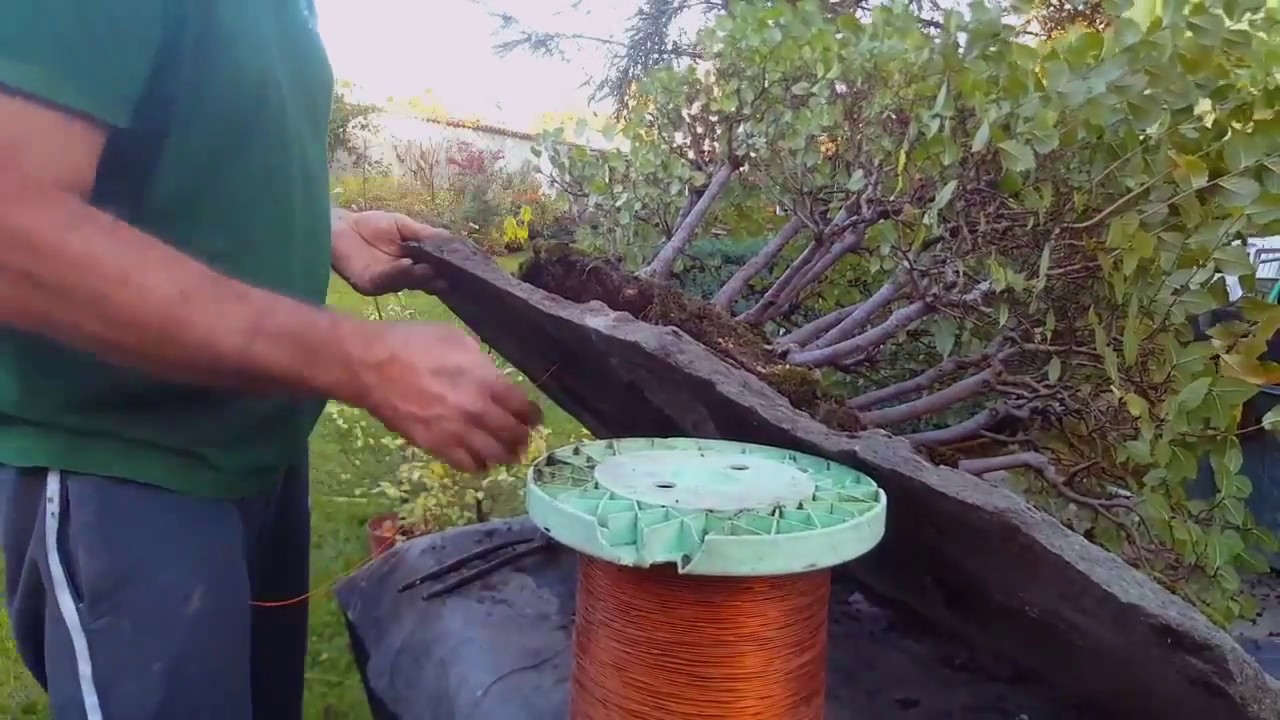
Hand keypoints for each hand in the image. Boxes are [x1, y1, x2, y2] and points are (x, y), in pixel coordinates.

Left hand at [331, 209, 448, 295]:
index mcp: (414, 266)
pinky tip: (408, 264)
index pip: (436, 272)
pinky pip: (387, 280)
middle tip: (452, 275)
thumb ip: (425, 235)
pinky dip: (399, 272)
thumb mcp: (403, 226)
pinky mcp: (369, 285)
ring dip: (420, 276)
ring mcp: (387, 284)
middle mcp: (403, 278)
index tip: (465, 269)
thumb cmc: (371, 226)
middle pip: (425, 282)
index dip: (449, 271)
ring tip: (430, 269)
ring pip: (408, 283)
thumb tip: (453, 240)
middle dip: (438, 277)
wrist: (338, 227)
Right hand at [350, 321, 542, 471]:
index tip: (534, 418)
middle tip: (523, 438)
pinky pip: (465, 465)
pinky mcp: (434, 446)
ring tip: (506, 454)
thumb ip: (481, 363)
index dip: (532, 415)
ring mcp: (456, 431)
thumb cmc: (413, 343)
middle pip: (512, 434)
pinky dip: (477, 465)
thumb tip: (492, 377)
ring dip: (504, 455)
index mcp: (486, 380)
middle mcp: (477, 410)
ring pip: (493, 455)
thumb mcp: (457, 339)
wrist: (371, 366)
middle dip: (522, 438)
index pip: (522, 407)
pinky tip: (478, 461)